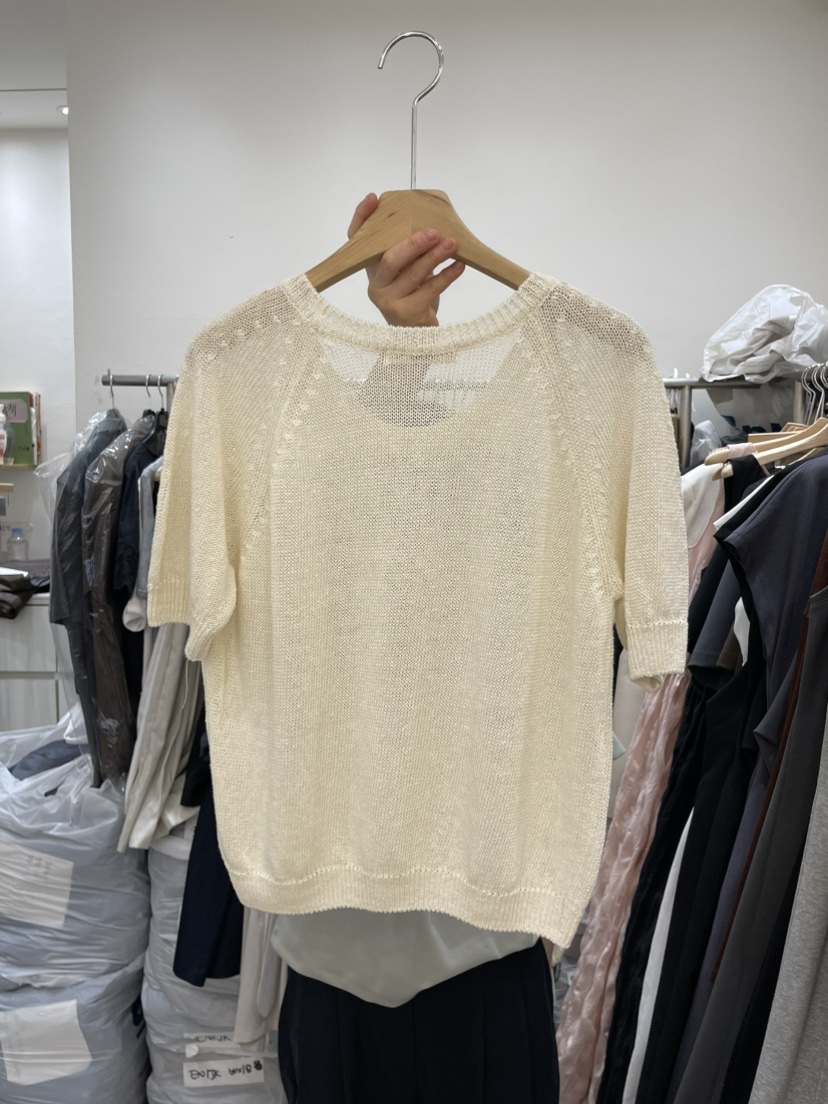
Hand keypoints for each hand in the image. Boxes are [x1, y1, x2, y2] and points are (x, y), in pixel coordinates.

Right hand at [348, 193, 465, 326]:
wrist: (417, 338)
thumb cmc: (413, 298)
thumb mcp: (406, 272)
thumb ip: (408, 251)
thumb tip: (429, 220)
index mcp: (371, 270)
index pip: (357, 240)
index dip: (362, 218)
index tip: (373, 198)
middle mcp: (375, 285)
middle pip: (389, 258)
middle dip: (413, 242)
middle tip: (434, 231)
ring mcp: (389, 302)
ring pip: (412, 274)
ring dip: (435, 256)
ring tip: (452, 244)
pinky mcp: (407, 314)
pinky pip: (430, 290)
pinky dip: (447, 276)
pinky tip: (459, 266)